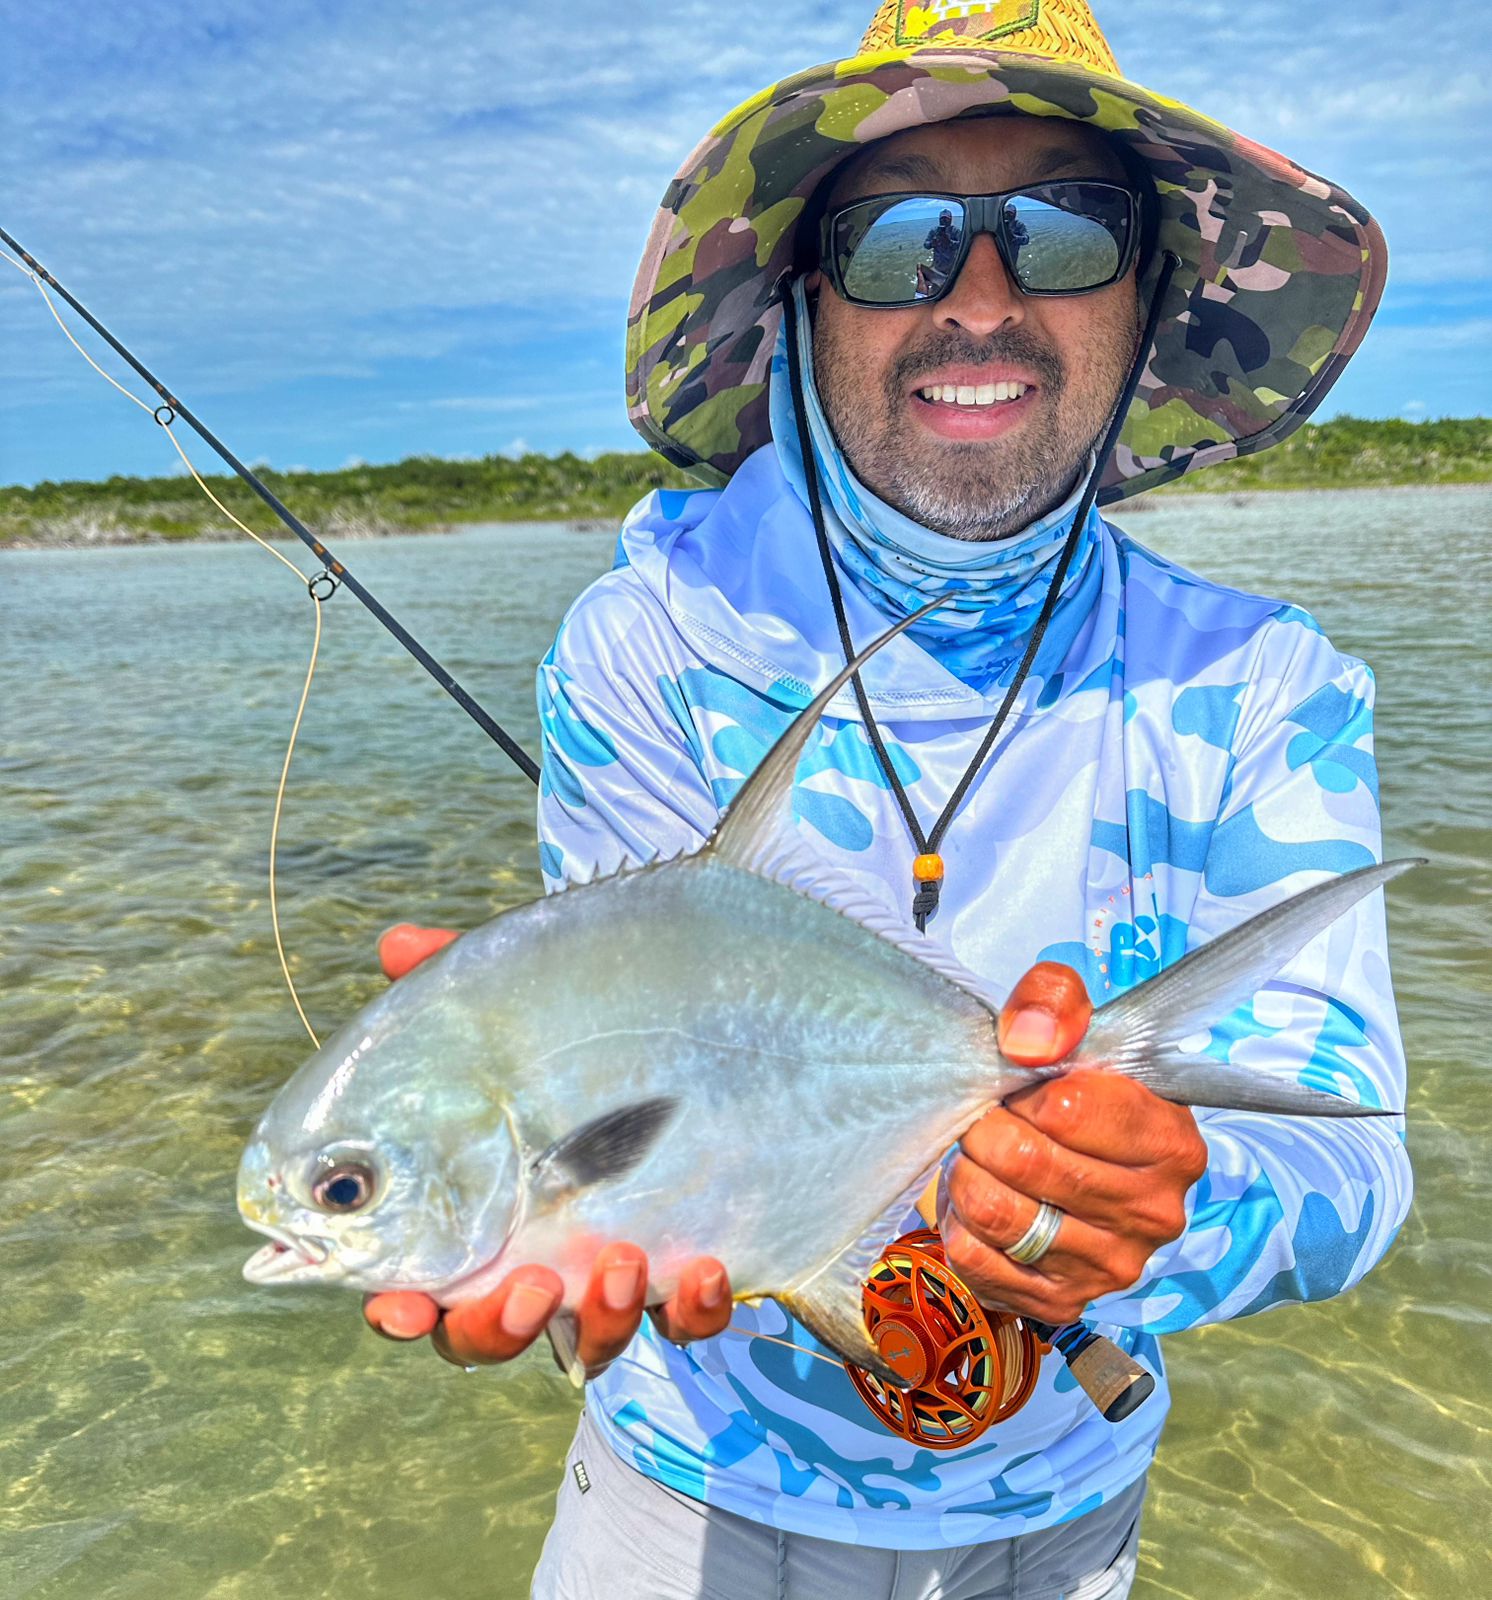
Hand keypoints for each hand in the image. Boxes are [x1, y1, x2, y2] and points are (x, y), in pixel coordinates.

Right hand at [362, 924, 732, 1373]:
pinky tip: (706, 1268)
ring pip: (592, 1341)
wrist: (735, 1026)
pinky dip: (694, 1310)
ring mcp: (615, 1262)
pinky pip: (690, 1321)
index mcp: (475, 1202)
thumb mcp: (533, 994)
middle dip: (497, 1328)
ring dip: (602, 1321)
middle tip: (531, 1287)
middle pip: (488, 1333)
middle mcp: (538, 1245)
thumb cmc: (599, 1017)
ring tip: (625, 1262)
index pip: (417, 1278)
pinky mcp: (692, 1265)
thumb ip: (463, 976)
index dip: (397, 1306)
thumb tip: (397, 946)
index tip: (398, 1306)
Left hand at [942, 961, 1207, 1326]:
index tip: (1021, 1087)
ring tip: (982, 1157)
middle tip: (988, 1120)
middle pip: (1025, 1162)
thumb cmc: (1075, 1084)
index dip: (1024, 1092)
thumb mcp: (1074, 1024)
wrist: (1079, 1154)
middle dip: (986, 1131)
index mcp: (1172, 1143)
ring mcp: (1112, 1267)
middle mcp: (1154, 1214)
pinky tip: (982, 1200)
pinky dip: (960, 1224)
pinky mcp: (1062, 1302)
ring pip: (995, 1211)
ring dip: (968, 1174)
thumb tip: (1026, 1042)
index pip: (1068, 1109)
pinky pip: (976, 1260)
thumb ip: (1053, 1002)